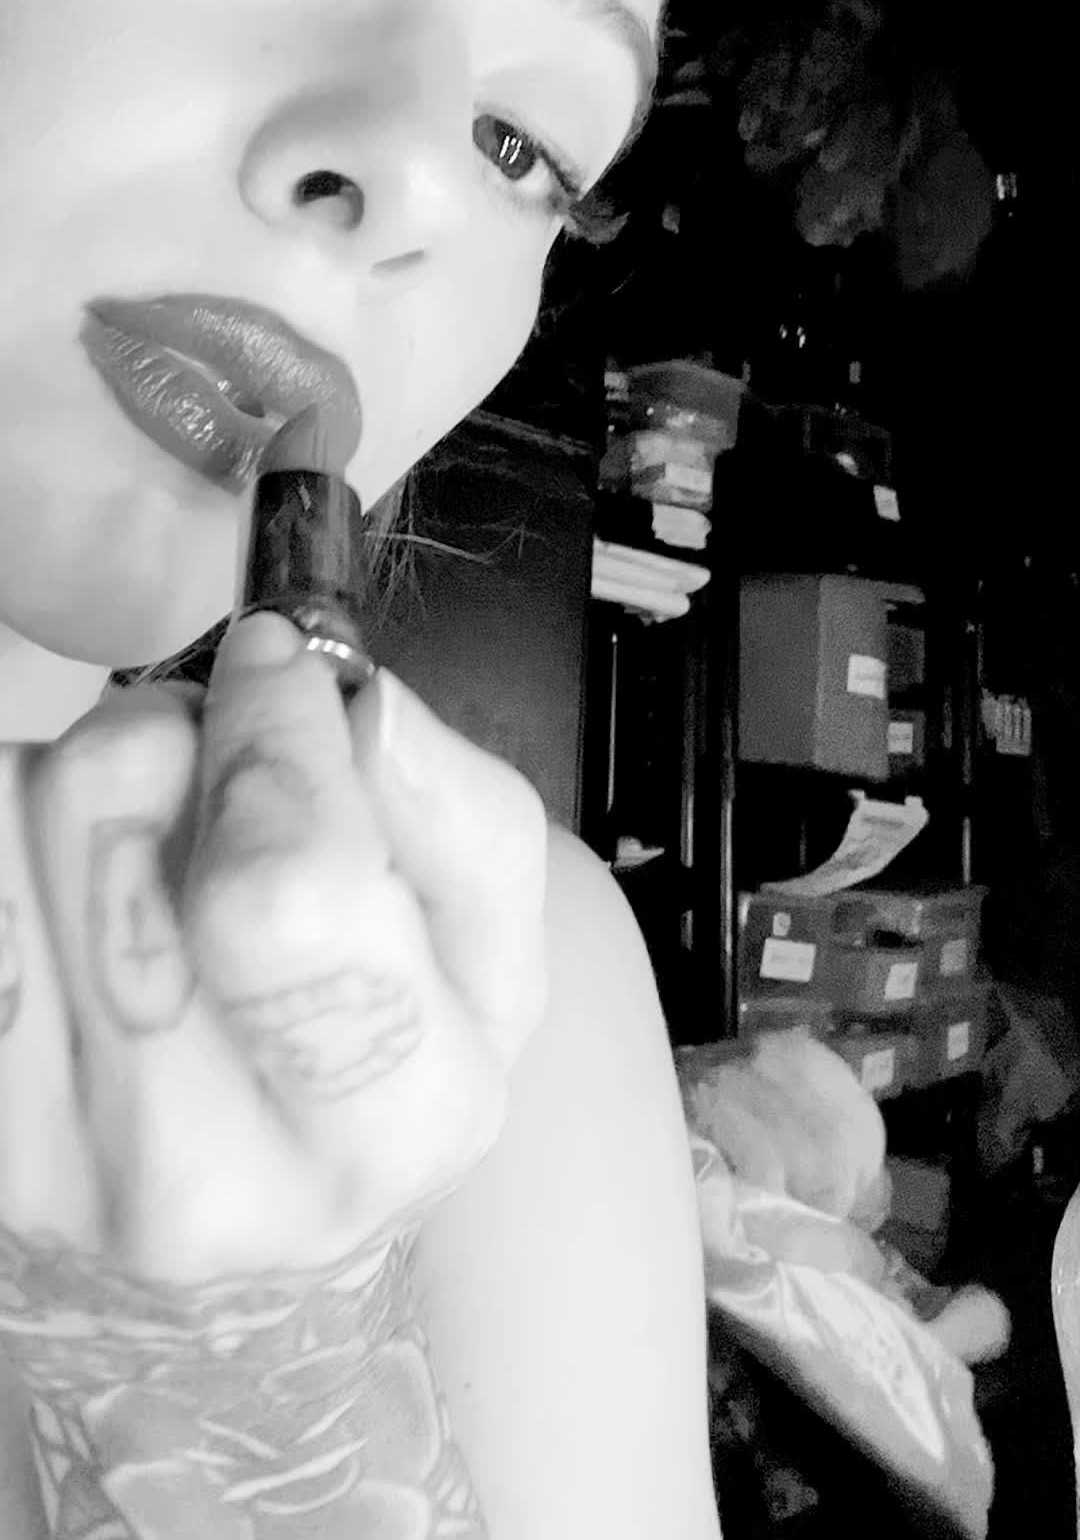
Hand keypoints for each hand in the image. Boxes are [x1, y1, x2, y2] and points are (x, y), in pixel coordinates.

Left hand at [0, 613, 547, 1286]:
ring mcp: (40, 1152)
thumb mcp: (486, 972)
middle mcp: (191, 1171)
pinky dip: (26, 834)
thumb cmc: (365, 1087)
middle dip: (179, 734)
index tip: (282, 672)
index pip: (286, 893)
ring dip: (100, 776)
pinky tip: (81, 906)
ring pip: (31, 804)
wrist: (211, 1285)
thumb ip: (464, 822)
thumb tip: (366, 706)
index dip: (279, 741)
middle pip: (117, 797)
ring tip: (157, 857)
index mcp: (379, 1132)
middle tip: (222, 766)